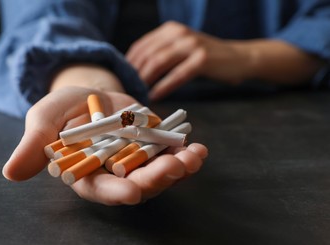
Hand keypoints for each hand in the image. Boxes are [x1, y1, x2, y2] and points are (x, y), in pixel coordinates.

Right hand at [2, 86, 207, 204]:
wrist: (90, 94)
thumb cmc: (64, 109)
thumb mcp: (44, 120)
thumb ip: (33, 145)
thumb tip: (10, 173)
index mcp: (86, 173)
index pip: (99, 189)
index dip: (115, 192)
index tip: (132, 192)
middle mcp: (114, 174)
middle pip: (136, 183)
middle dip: (156, 179)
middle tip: (174, 170)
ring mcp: (137, 162)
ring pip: (158, 172)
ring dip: (178, 168)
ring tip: (193, 157)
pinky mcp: (153, 147)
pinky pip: (171, 154)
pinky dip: (185, 153)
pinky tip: (197, 148)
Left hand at [126, 21, 250, 100]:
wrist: (239, 58)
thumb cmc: (205, 58)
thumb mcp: (181, 49)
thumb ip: (161, 54)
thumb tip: (135, 72)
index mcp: (170, 30)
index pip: (140, 46)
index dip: (128, 65)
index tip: (122, 82)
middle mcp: (178, 33)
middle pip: (147, 55)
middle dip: (134, 76)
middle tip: (128, 93)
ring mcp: (191, 44)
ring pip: (159, 63)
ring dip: (145, 82)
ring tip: (138, 96)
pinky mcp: (202, 59)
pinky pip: (177, 75)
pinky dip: (164, 87)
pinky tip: (156, 97)